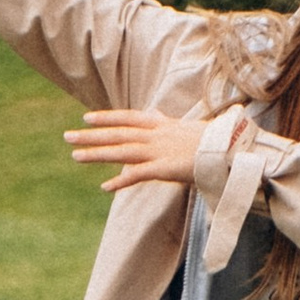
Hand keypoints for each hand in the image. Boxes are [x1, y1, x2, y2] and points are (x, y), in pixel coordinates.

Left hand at [63, 107, 205, 195]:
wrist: (231, 150)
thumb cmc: (213, 141)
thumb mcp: (185, 126)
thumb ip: (166, 122)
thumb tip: (155, 113)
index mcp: (161, 125)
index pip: (128, 118)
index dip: (107, 117)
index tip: (87, 118)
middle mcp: (156, 135)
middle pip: (118, 134)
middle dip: (92, 135)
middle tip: (68, 136)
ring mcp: (159, 151)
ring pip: (122, 151)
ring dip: (97, 154)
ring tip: (75, 156)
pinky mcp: (165, 168)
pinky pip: (138, 175)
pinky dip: (121, 181)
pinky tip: (105, 187)